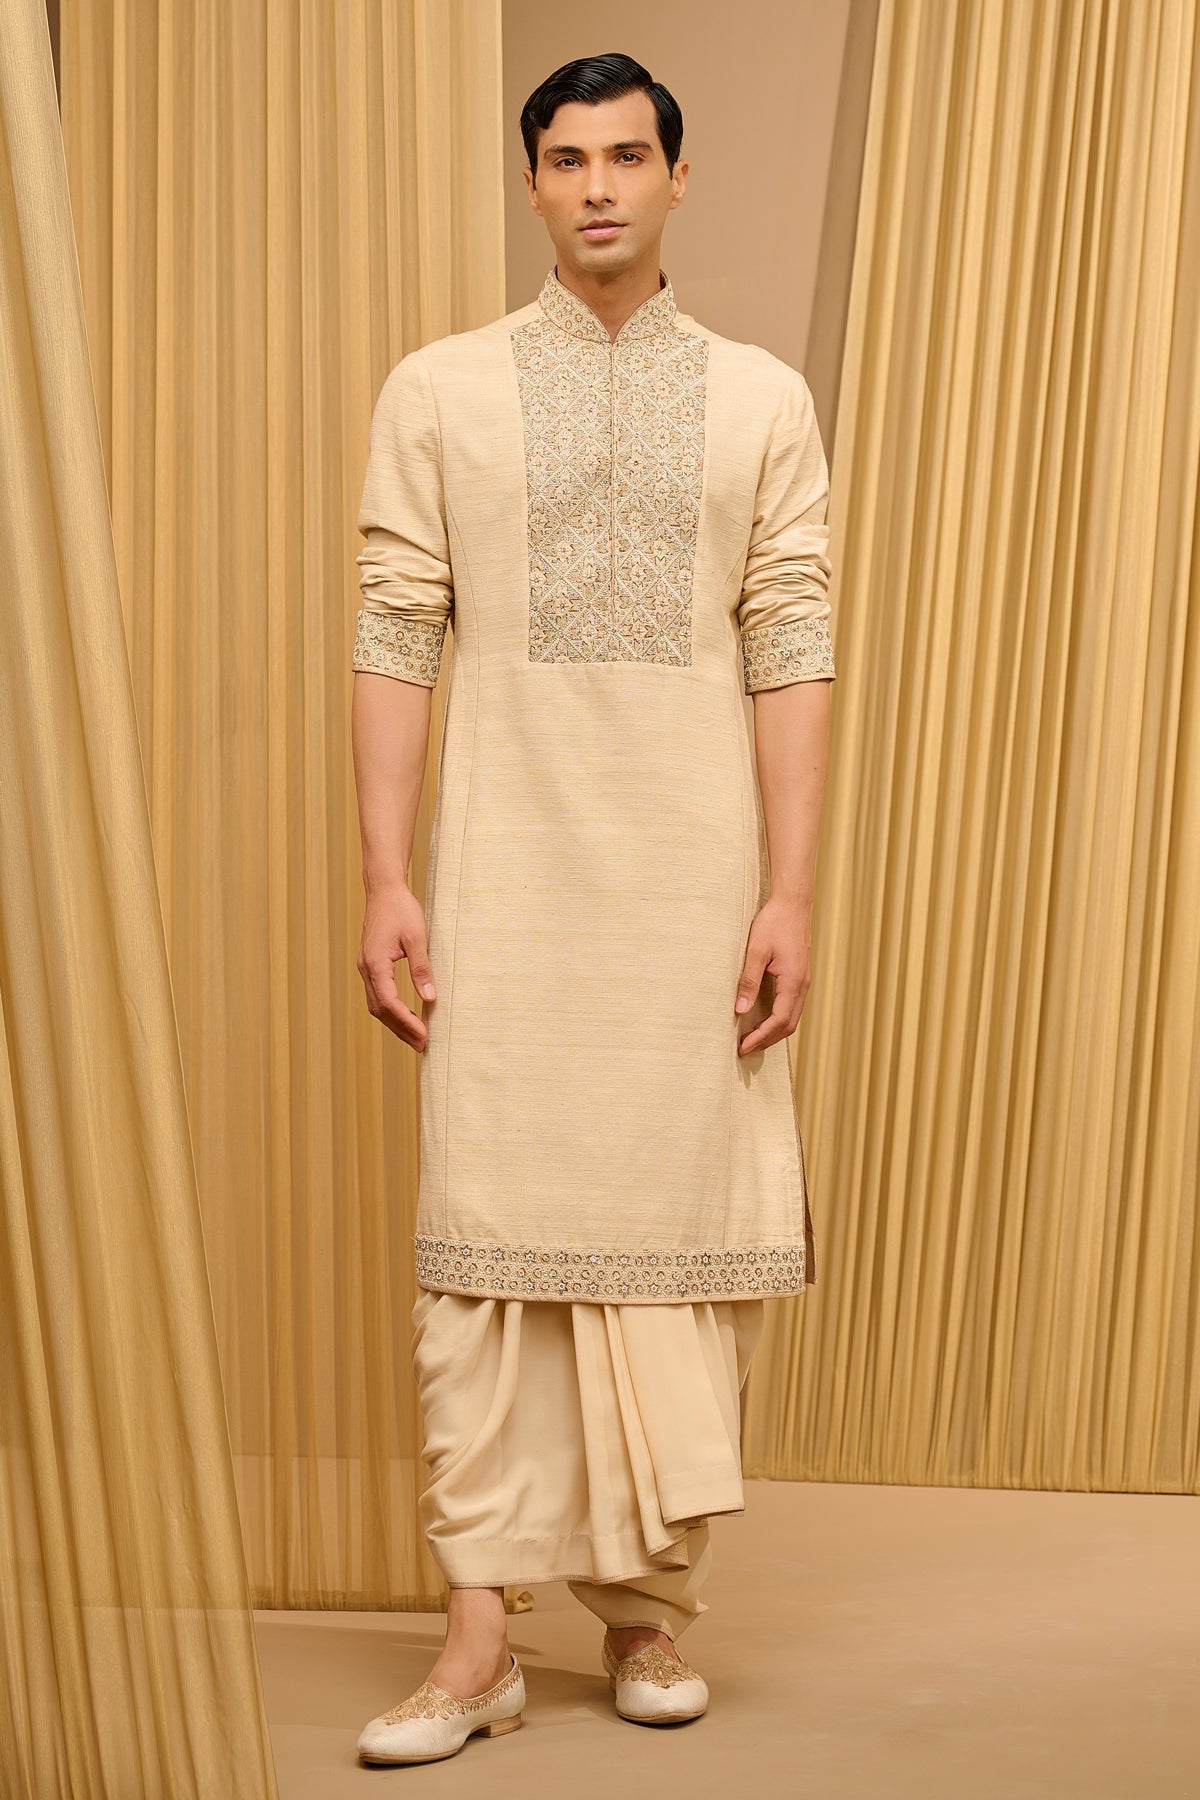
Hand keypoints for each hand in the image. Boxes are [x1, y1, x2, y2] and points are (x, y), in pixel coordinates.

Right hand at [358, 882, 436, 1052]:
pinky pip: (378, 995)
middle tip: (422, 1046)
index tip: (424, 1036)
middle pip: (380, 1010)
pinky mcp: (370, 965)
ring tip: (416, 1037)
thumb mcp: (417, 938)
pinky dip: (391, 1009)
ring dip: (395, 1023)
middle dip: (401, 1030)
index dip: (407, 1022)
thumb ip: (422, 969)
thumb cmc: (401, 910)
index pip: (389, 1003)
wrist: (384, 890)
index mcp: (375, 964)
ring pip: (377, 1005)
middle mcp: (366, 969)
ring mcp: (366, 968)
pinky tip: (406, 1015)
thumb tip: (430, 998)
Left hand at [734, 893, 811, 1054]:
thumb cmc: (774, 923)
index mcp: (793, 981)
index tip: (743, 1047)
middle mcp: (802, 985)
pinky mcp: (800, 976)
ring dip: (774, 1032)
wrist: (793, 903)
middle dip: (767, 1040)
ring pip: (792, 1017)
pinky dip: (779, 1019)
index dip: (761, 1037)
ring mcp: (804, 981)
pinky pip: (793, 1006)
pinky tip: (764, 1020)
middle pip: (788, 1025)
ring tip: (752, 1039)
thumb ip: (749, 981)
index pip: (779, 1021)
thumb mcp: (756, 951)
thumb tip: (740, 1010)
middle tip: (745, 1049)